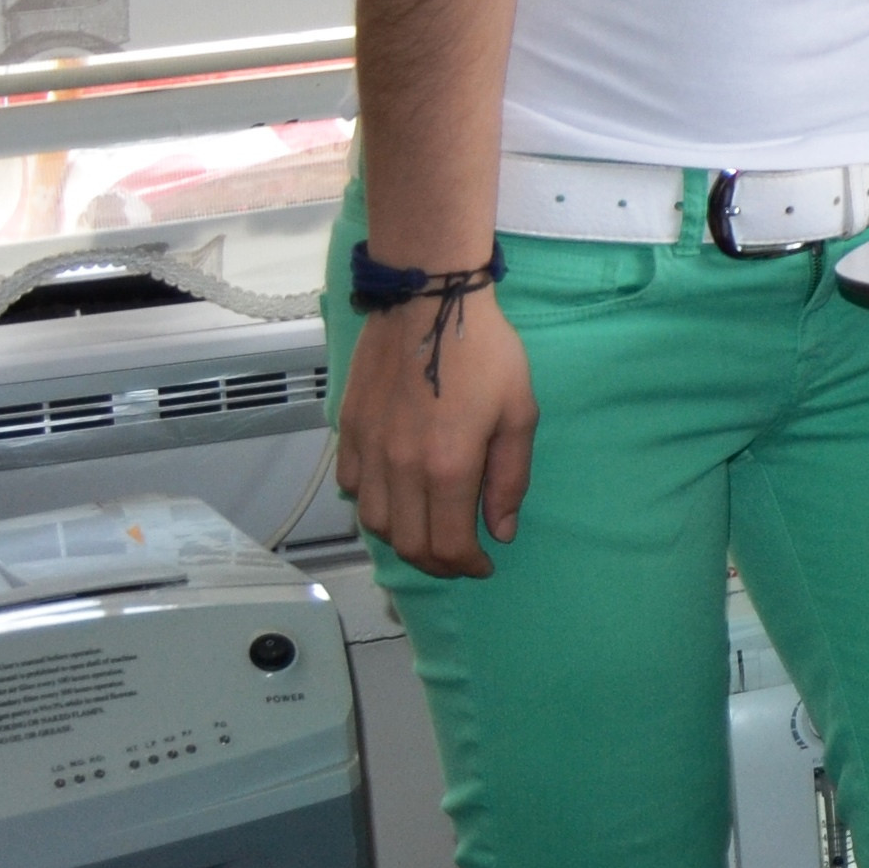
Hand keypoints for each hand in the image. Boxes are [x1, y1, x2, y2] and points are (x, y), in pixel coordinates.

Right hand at [334, 288, 536, 579]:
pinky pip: (352, 486)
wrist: (428, 301)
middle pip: (408, 544)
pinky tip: (396, 492)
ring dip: (403, 537)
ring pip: (374, 522)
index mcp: (447, 469)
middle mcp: (400, 469)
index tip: (483, 563)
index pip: (446, 545)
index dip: (467, 566)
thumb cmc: (485, 353)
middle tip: (459, 556)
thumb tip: (499, 529)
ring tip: (429, 528)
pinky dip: (373, 502)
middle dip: (437, 563)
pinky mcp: (349, 429)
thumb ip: (509, 479)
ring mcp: (368, 450)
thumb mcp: (519, 414)